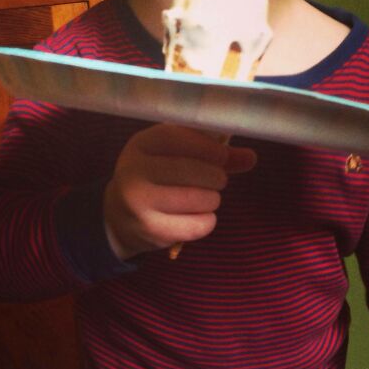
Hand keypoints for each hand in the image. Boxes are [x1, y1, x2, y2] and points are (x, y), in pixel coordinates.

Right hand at [103, 124, 255, 260]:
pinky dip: (207, 221)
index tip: (223, 155)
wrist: (118, 216)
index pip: (175, 138)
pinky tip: (199, 216)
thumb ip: (211, 154)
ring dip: (212, 199)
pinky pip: (196, 225)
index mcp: (140, 145)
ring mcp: (139, 203)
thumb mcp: (173, 156)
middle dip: (215, 176)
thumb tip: (250, 157)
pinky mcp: (151, 230)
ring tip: (207, 198)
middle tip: (218, 180)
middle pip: (189, 170)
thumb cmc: (154, 177)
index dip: (206, 147)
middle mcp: (134, 172)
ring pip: (197, 198)